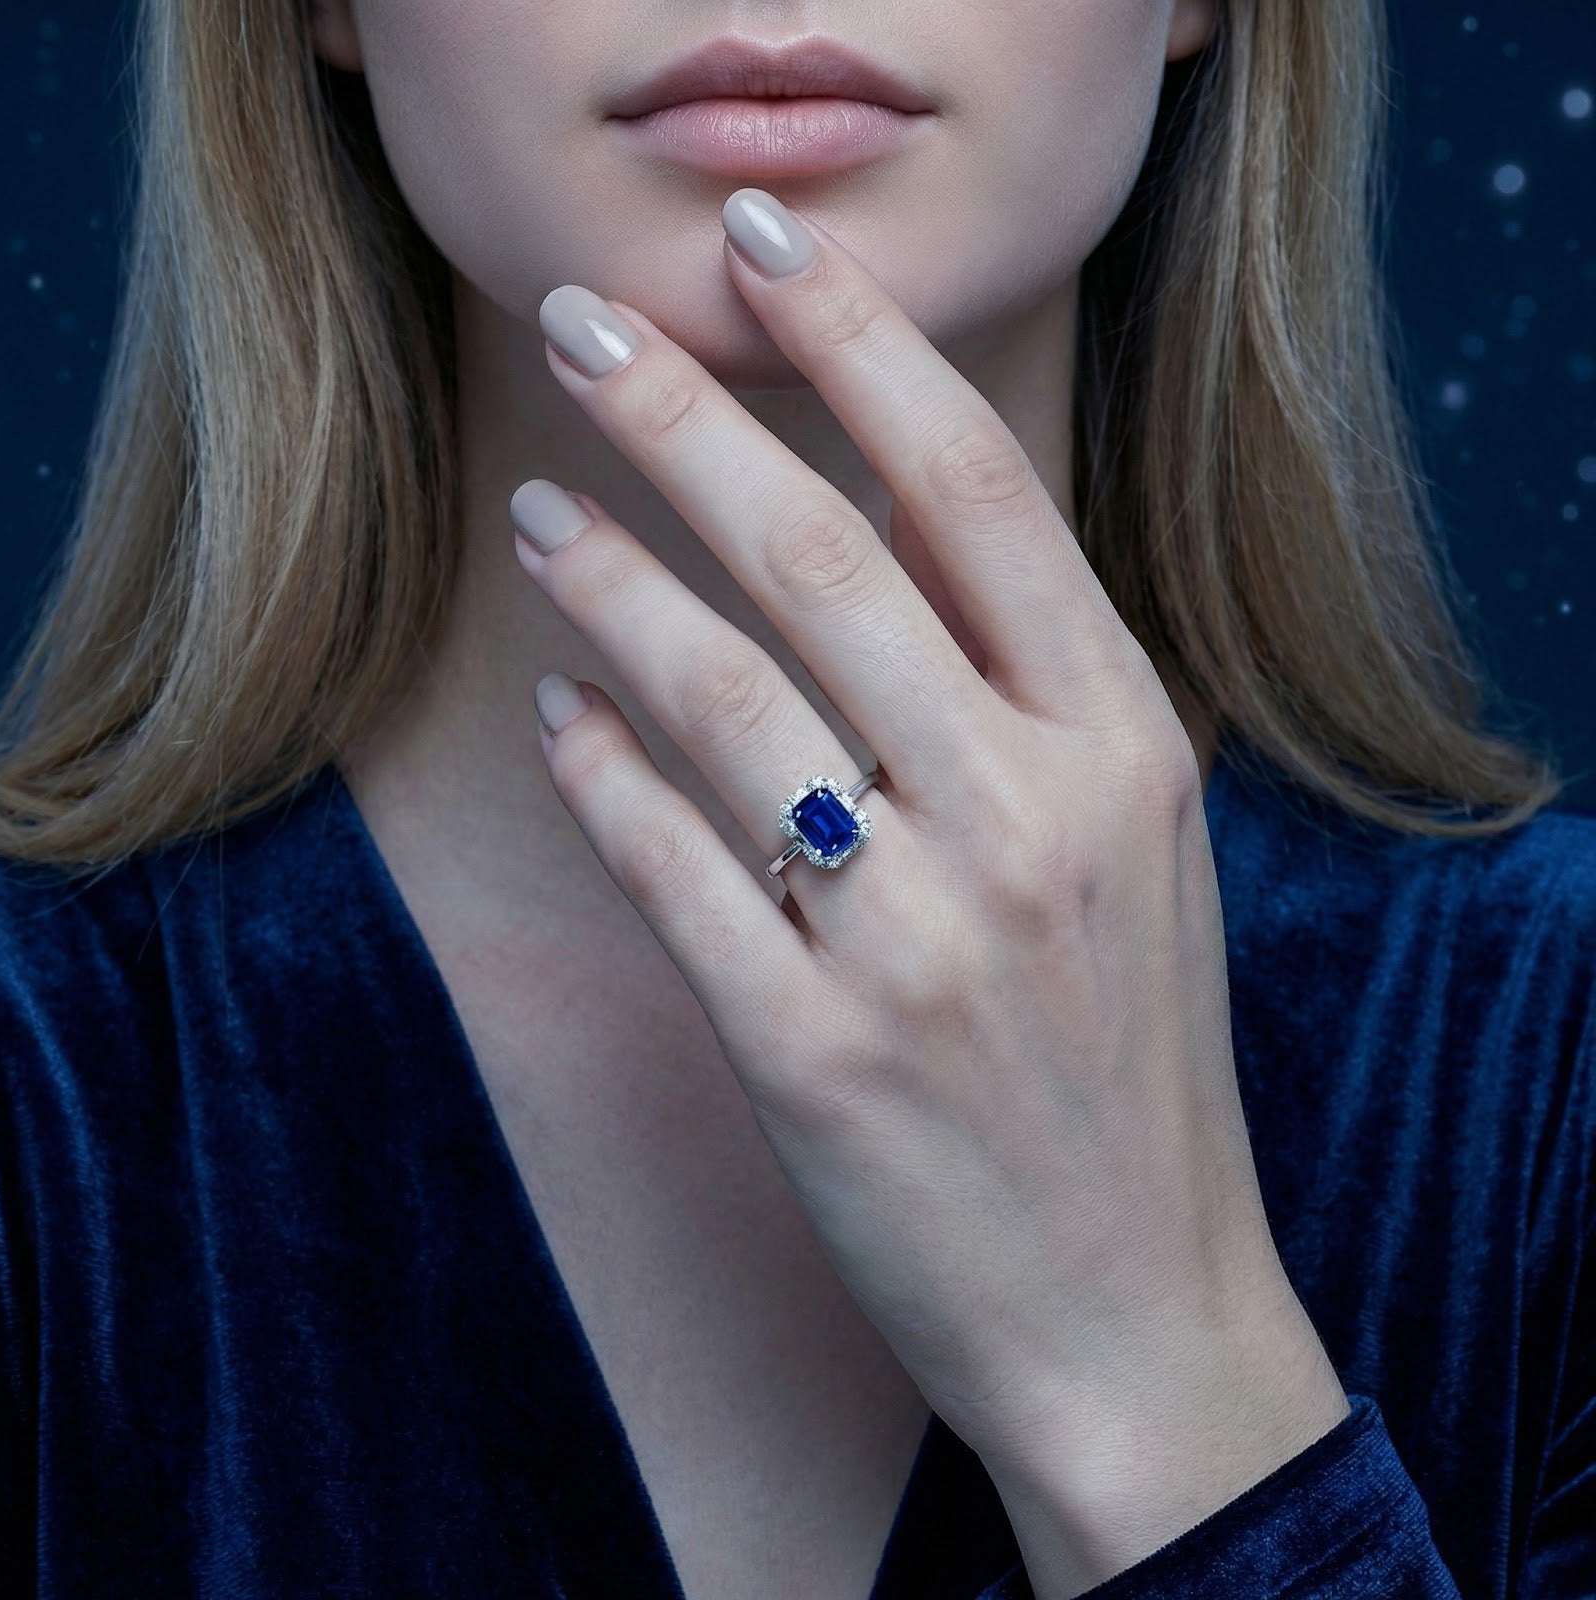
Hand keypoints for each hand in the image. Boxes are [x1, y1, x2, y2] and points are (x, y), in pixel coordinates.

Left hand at [510, 188, 1346, 1564]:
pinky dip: (602, 774)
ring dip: (613, 584)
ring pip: (722, 699)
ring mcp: (919, 939)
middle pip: (823, 554)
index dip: (859, 345)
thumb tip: (885, 518)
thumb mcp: (1134, 843)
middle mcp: (1028, 817)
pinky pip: (671, 869)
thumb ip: (1029, 681)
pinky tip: (562, 712)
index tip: (760, 248)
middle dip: (685, 415)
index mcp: (1120, 746)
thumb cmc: (1128, 1062)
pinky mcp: (813, 1052)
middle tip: (588, 328)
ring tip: (544, 514)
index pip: (977, 491)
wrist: (1137, 1309)